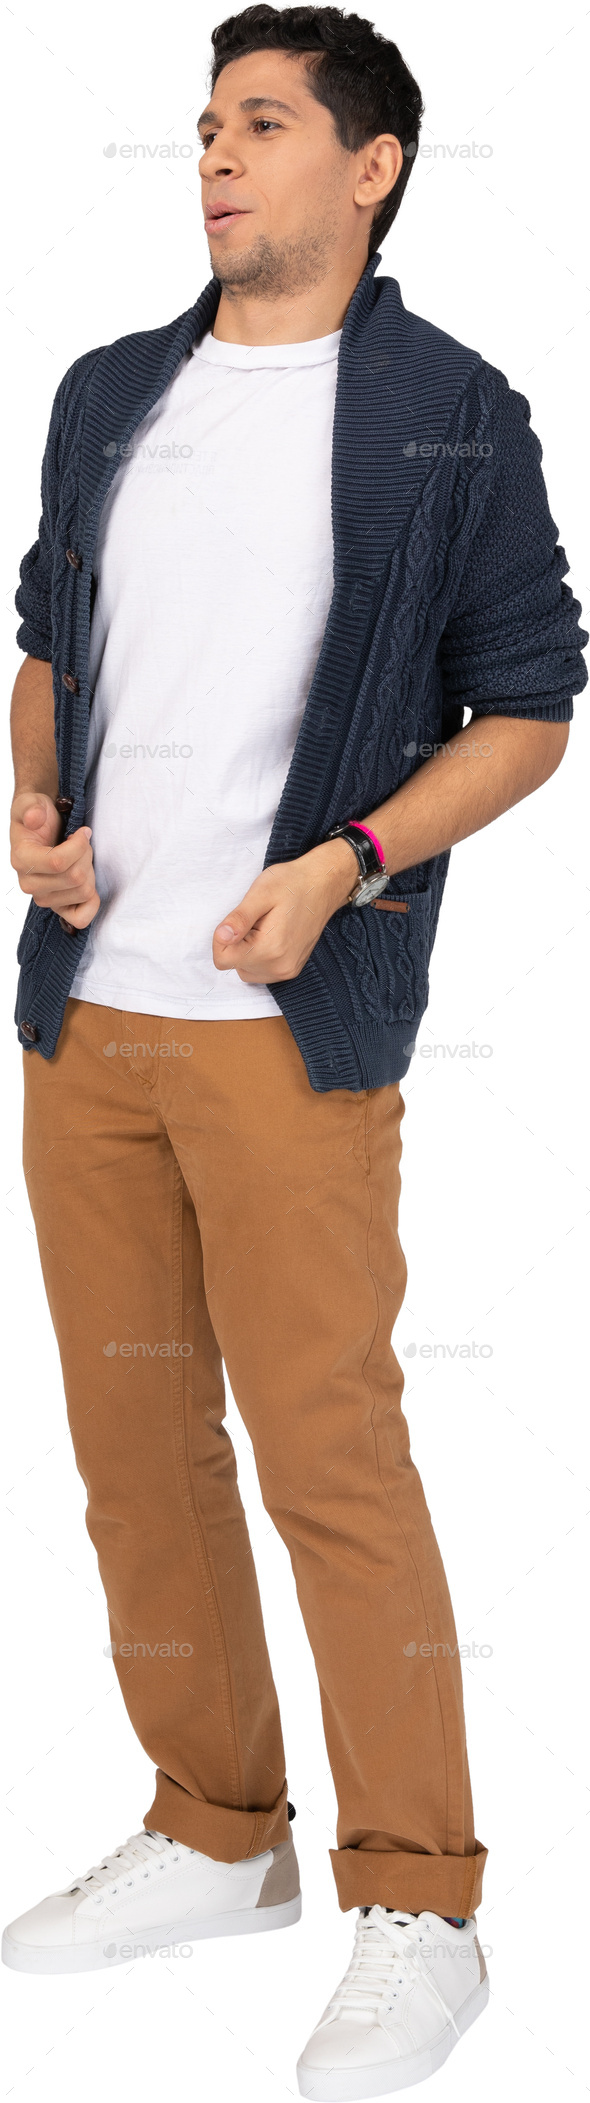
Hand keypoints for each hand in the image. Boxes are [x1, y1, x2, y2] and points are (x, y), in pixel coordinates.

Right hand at [10, 791, 100, 928]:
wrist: (41, 826)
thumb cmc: (38, 816)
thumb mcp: (31, 803)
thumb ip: (30, 807)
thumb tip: (34, 818)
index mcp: (22, 860)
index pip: (59, 863)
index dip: (79, 845)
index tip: (83, 832)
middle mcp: (30, 884)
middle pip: (76, 878)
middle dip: (86, 856)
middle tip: (82, 844)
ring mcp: (44, 898)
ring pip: (83, 892)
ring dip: (90, 871)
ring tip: (81, 858)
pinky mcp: (58, 907)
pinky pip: (81, 918)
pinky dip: (91, 902)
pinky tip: (87, 881)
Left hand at [212, 838, 357, 982]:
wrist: (323, 885)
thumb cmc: (292, 884)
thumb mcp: (260, 893)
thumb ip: (239, 918)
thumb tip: (221, 937)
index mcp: (270, 949)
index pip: (222, 960)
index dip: (223, 937)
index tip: (240, 919)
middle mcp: (280, 967)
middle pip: (235, 965)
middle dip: (238, 943)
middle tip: (257, 920)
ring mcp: (288, 971)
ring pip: (246, 970)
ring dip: (247, 951)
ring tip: (265, 926)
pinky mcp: (292, 969)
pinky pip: (262, 971)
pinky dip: (259, 956)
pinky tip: (272, 935)